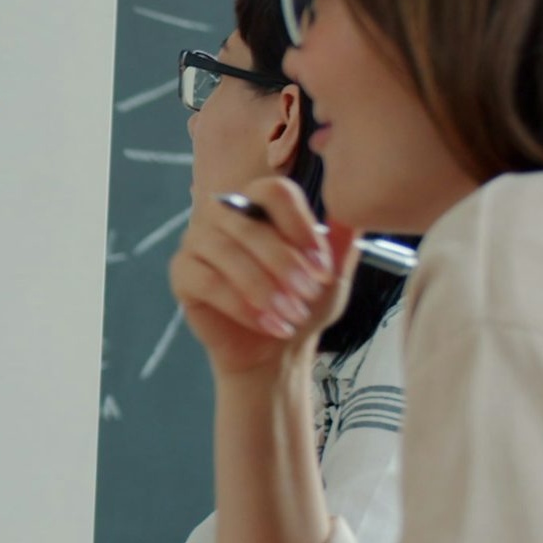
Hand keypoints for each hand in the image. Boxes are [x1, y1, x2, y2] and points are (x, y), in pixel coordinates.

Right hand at [169, 176, 353, 378]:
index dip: (300, 226)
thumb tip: (360, 208)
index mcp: (260, 205)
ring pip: (226, 254)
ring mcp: (197, 242)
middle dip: (284, 264)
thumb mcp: (332, 274)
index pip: (274, 192)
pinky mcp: (182, 274)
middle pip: (249, 224)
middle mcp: (224, 215)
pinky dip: (241, 306)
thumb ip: (343, 240)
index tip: (323, 266)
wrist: (275, 351)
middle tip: (309, 295)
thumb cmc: (301, 306)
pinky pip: (207, 282)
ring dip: (264, 288)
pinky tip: (267, 324)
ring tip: (290, 316)